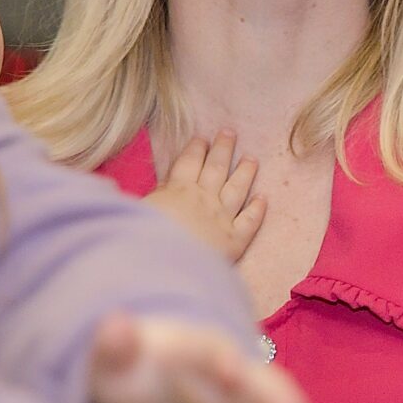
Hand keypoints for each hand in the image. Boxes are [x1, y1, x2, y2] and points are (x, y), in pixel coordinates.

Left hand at [86, 313, 310, 402]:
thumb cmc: (129, 377)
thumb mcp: (113, 362)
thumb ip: (114, 347)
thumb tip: (117, 323)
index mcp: (201, 355)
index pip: (214, 355)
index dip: (222, 364)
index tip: (229, 374)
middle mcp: (233, 386)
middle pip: (259, 390)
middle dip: (275, 402)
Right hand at [145, 134, 265, 260]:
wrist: (165, 270)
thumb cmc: (145, 240)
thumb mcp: (139, 210)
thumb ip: (150, 195)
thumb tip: (158, 184)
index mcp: (178, 190)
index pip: (189, 162)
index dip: (196, 148)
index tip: (202, 138)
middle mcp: (204, 199)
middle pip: (216, 169)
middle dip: (223, 149)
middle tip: (229, 133)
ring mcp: (222, 219)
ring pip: (237, 189)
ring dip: (245, 172)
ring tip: (251, 159)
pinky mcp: (235, 241)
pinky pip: (250, 221)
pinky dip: (258, 209)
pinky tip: (263, 198)